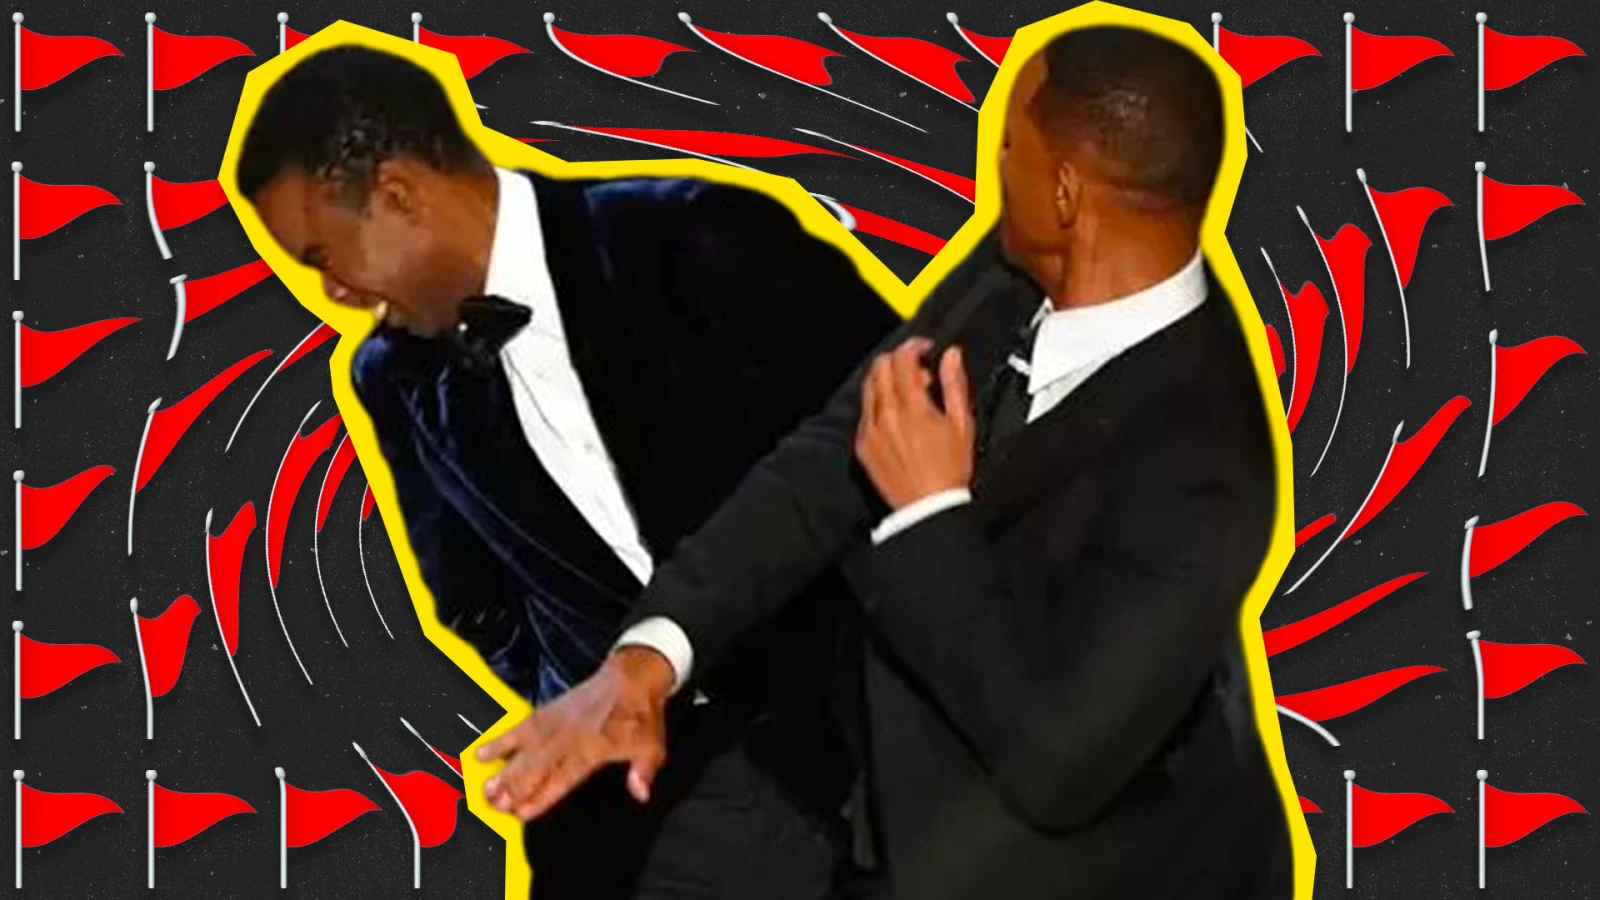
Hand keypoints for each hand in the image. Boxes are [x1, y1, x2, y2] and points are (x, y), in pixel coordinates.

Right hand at [475, 645, 675, 820]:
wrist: (631, 678)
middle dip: (514, 788)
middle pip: (536, 767)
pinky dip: (500, 739)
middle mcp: (569, 737)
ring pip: (523, 750)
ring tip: (485, 787)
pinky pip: (519, 727)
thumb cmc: (639, 713)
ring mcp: (554, 723)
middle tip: (494, 805)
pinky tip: (483, 752)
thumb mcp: (652, 746)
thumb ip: (643, 772)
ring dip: (504, 770)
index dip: (540, 797)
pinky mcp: (547, 712)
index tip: (522, 813)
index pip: (561, 779)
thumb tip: (640, 792)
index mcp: (592, 748)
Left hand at [854, 337, 974, 509]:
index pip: (903, 359)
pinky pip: (864, 412)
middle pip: (880, 367)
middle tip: (919, 373)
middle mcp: (887, 416)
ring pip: (869, 387)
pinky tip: (896, 418)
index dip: (914, 346)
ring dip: (887, 380)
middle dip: (899, 360)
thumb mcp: (962, 424)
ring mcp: (871, 430)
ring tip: (909, 395)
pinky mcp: (862, 445)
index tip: (925, 349)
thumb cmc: (948, 472)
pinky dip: (878, 404)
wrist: (927, 508)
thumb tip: (951, 356)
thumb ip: (954, 384)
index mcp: (913, 409)